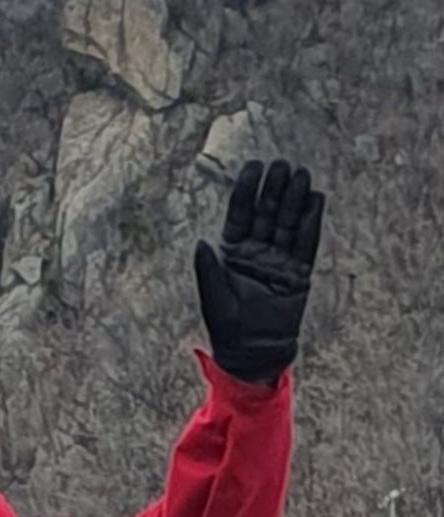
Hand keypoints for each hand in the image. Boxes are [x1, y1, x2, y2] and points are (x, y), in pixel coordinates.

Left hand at [194, 158, 324, 383]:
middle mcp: (256, 251)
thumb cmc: (226, 326)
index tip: (253, 166)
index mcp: (232, 251)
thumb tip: (201, 242)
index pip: (240, 214)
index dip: (246, 191)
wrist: (251, 352)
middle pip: (267, 213)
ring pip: (288, 223)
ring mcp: (278, 260)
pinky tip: (315, 199)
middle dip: (274, 189)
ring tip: (301, 174)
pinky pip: (307, 243)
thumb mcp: (212, 297)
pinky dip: (311, 222)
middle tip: (282, 164)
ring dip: (295, 199)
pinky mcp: (298, 273)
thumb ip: (208, 269)